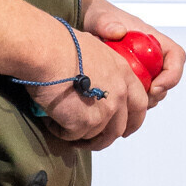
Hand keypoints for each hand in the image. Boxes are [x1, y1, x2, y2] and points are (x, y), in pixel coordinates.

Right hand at [31, 28, 143, 149]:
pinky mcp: (84, 122)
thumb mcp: (94, 49)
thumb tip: (95, 77)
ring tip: (64, 129)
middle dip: (106, 138)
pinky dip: (61, 131)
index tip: (126, 129)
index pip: (140, 104)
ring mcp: (104, 110)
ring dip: (81, 137)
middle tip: (93, 141)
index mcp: (123, 74)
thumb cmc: (60, 44)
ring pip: (96, 136)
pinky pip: (73, 135)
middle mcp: (119, 94)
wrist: (45, 51)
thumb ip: (102, 68)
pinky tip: (50, 120)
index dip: (133, 120)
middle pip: (119, 127)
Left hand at [80, 0, 184, 108]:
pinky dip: (133, 99)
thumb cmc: (99, 19)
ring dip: (144, 99)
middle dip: (156, 93)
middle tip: (137, 99)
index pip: (176, 56)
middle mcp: (153, 55)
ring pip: (156, 90)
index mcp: (152, 40)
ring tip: (124, 97)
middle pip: (168, 79)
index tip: (155, 87)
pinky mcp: (135, 79)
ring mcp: (145, 69)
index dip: (172, 75)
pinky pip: (141, 94)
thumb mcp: (100, 18)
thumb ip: (107, 22)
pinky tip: (117, 97)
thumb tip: (118, 31)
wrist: (89, 26)